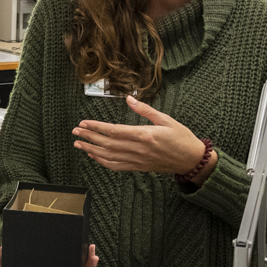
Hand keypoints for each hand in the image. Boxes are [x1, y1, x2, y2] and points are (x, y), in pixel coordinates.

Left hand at [74, 95, 212, 179]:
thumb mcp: (166, 119)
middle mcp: (139, 149)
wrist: (191, 160)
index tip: (84, 124)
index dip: (97, 128)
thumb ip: (145, 110)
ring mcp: (138, 160)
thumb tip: (129, 98)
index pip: (114, 131)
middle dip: (89, 138)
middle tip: (75, 132)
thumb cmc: (182, 138)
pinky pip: (117, 166)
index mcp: (145, 135)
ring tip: (78, 144)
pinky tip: (94, 156)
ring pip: (109, 157)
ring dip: (92, 150)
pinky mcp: (139, 167)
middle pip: (108, 144)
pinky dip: (103, 162)